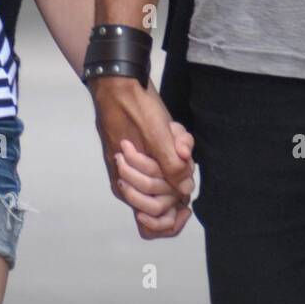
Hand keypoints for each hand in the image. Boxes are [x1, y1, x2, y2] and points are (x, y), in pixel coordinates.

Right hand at [91, 77, 194, 238]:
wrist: (118, 80)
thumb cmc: (132, 106)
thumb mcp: (155, 134)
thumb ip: (171, 165)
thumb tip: (185, 190)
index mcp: (127, 184)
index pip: (151, 223)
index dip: (171, 221)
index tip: (186, 206)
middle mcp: (132, 179)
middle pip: (167, 195)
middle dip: (179, 171)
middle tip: (177, 146)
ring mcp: (141, 165)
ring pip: (172, 173)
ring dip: (180, 153)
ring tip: (174, 132)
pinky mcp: (148, 151)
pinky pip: (170, 157)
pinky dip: (177, 143)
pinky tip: (174, 129)